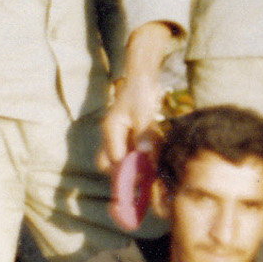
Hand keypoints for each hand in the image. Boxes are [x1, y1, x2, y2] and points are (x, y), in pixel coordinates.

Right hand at [97, 21, 177, 172]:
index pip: (115, 159)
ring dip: (133, 166)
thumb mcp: (143, 112)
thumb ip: (144, 133)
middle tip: (141, 182)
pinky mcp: (127, 135)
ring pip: (120, 159)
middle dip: (123, 174)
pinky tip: (153, 156)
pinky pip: (130, 151)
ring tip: (150, 171)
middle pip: (109, 163)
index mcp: (111, 131)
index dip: (128, 171)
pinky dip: (141, 156)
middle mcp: (111, 136)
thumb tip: (144, 152)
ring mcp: (118, 136)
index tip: (142, 179)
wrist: (142, 79)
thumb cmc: (141, 93)